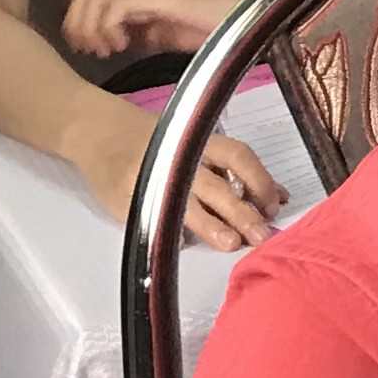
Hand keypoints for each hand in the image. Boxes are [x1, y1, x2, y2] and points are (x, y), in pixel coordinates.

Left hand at [60, 0, 247, 61]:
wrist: (258, 21)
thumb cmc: (221, 29)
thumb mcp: (170, 31)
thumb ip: (142, 29)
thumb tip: (116, 38)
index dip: (81, 19)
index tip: (92, 49)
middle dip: (78, 23)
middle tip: (92, 52)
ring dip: (91, 27)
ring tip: (108, 51)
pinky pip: (116, 5)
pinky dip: (109, 28)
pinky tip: (123, 46)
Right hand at [63, 96, 285, 252]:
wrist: (100, 134)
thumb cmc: (158, 141)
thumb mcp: (195, 142)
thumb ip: (232, 168)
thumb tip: (277, 196)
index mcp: (198, 141)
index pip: (238, 157)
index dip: (259, 180)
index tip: (274, 204)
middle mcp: (177, 160)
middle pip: (216, 187)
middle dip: (242, 212)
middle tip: (261, 235)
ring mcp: (151, 182)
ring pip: (188, 208)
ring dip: (212, 227)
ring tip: (231, 243)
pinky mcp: (130, 203)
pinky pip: (158, 223)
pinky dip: (176, 235)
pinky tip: (188, 243)